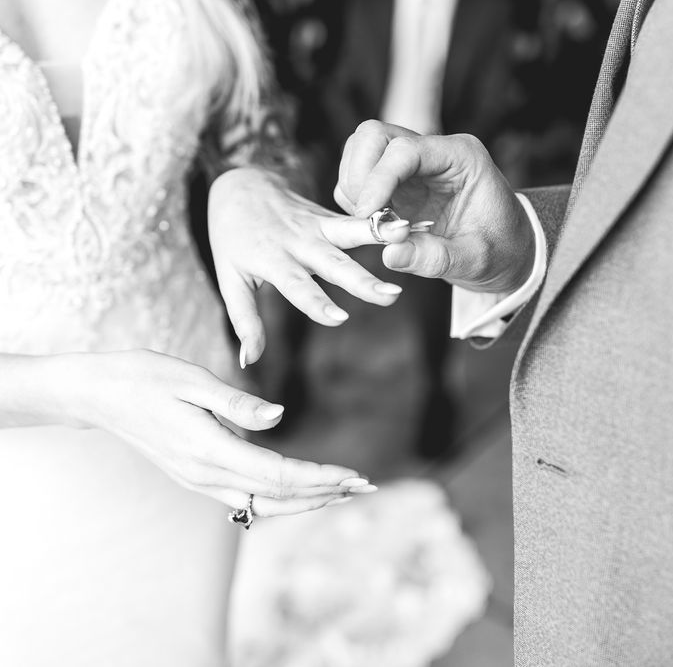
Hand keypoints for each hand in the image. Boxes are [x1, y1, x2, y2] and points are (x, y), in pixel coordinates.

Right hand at [62, 350, 372, 516]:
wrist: (99, 394)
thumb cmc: (145, 377)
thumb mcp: (191, 380)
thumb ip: (235, 403)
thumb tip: (278, 416)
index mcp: (208, 449)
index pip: (277, 474)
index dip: (320, 478)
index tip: (354, 476)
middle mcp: (205, 474)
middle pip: (277, 496)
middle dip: (325, 494)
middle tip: (366, 487)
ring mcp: (199, 480)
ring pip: (263, 503)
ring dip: (306, 500)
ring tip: (343, 492)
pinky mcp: (196, 475)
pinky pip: (246, 497)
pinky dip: (280, 496)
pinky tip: (300, 489)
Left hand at [209, 168, 410, 365]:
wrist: (239, 185)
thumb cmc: (232, 239)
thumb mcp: (229, 280)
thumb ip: (245, 320)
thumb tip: (251, 361)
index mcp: (271, 259)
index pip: (297, 285)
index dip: (317, 302)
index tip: (341, 318)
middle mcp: (297, 241)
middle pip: (333, 263)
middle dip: (362, 280)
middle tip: (391, 296)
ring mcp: (316, 225)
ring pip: (351, 233)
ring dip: (380, 236)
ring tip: (407, 237)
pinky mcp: (329, 216)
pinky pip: (360, 220)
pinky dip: (387, 222)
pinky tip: (414, 225)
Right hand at [335, 121, 535, 293]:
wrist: (506, 253)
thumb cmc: (500, 251)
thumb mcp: (476, 260)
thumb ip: (435, 258)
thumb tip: (389, 255)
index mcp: (461, 157)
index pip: (405, 150)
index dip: (378, 179)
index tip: (367, 215)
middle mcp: (433, 151)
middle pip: (373, 136)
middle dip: (359, 176)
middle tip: (364, 218)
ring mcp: (412, 164)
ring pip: (360, 152)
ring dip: (354, 190)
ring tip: (374, 227)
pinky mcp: (397, 182)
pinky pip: (359, 178)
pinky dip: (355, 202)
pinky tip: (375, 227)